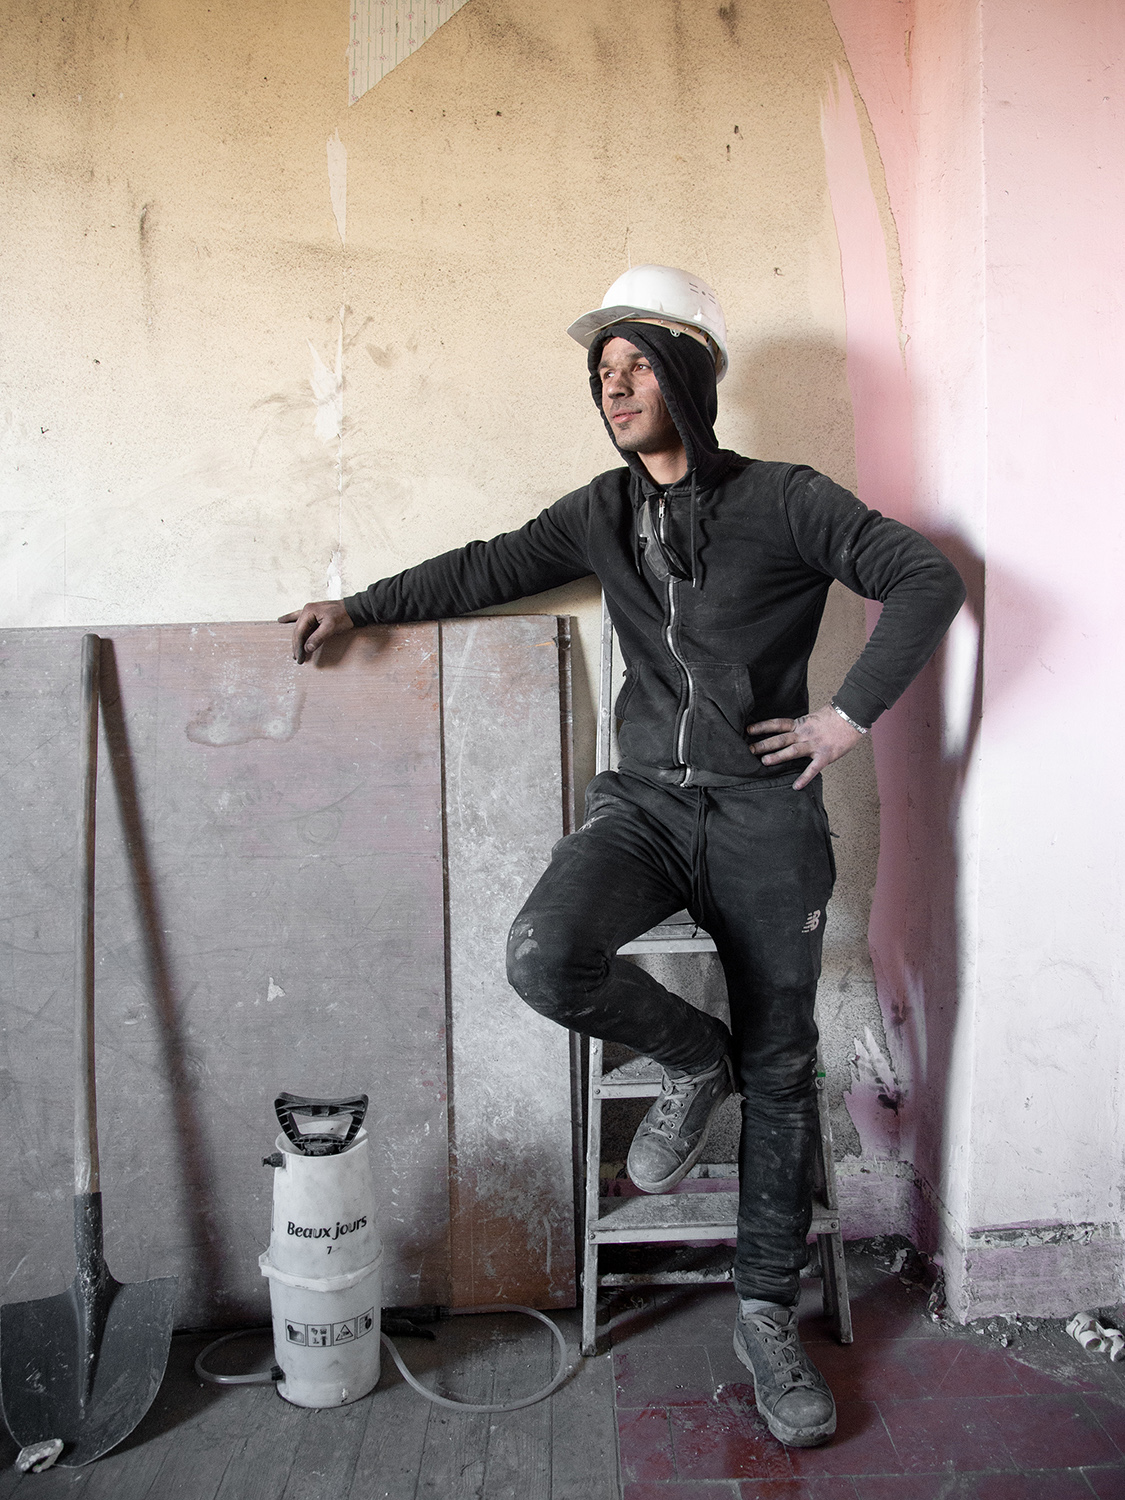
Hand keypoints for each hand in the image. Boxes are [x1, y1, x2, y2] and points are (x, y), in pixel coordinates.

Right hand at [278, 600, 354, 661]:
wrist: (354, 609)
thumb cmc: (344, 616)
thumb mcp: (331, 627)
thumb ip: (318, 637)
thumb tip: (307, 648)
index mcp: (308, 612)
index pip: (299, 632)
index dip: (298, 646)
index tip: (299, 657)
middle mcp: (307, 611)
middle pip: (298, 631)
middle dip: (297, 645)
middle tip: (297, 658)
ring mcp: (310, 612)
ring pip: (300, 628)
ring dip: (297, 640)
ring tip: (295, 651)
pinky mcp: (315, 615)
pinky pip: (301, 620)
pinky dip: (292, 621)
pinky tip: (282, 620)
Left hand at [747, 704, 862, 790]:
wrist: (852, 716)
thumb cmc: (834, 718)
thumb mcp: (812, 718)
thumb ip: (800, 726)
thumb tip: (788, 732)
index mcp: (800, 724)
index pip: (777, 724)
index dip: (762, 727)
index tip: (748, 730)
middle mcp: (804, 734)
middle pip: (780, 739)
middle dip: (764, 744)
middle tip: (749, 750)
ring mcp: (814, 745)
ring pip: (792, 751)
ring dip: (778, 756)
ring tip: (764, 762)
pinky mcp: (825, 755)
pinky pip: (813, 768)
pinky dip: (804, 778)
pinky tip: (796, 786)